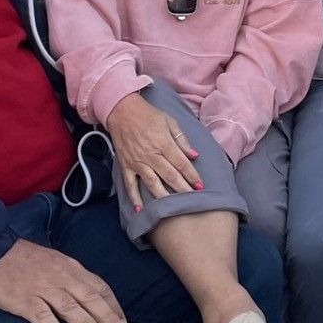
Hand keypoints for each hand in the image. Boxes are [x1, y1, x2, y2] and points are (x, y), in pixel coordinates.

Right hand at [0, 239, 126, 322]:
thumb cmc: (29, 260)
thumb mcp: (58, 262)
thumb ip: (75, 277)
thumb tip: (93, 296)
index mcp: (72, 269)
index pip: (99, 287)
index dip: (112, 305)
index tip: (122, 321)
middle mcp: (61, 278)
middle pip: (88, 297)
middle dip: (105, 315)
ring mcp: (43, 289)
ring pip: (68, 307)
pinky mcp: (24, 300)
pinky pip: (41, 316)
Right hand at [105, 91, 201, 210]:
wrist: (122, 111)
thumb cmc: (148, 115)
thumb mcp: (170, 122)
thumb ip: (182, 140)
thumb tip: (195, 155)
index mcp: (164, 143)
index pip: (182, 164)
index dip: (192, 176)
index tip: (200, 186)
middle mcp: (151, 155)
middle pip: (170, 176)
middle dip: (183, 189)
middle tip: (193, 201)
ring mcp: (138, 162)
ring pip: (153, 183)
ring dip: (164, 197)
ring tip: (173, 208)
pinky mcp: (126, 166)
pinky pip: (130, 185)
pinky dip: (135, 198)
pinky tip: (141, 210)